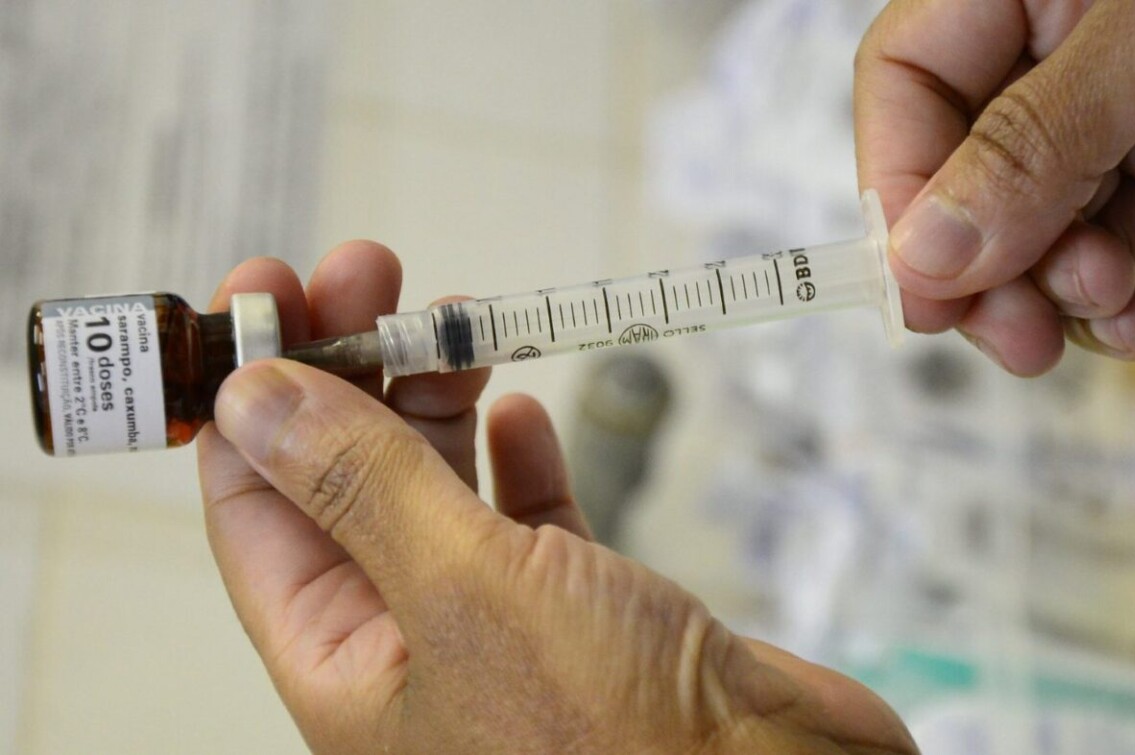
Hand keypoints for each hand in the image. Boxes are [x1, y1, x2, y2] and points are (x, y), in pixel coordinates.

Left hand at [197, 242, 916, 753]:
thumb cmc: (620, 739)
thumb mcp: (464, 590)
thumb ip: (360, 488)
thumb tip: (252, 399)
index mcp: (346, 663)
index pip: (256, 509)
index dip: (249, 394)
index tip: (267, 290)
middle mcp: (411, 643)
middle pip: (346, 480)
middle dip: (348, 367)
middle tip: (367, 271)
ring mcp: (499, 621)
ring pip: (437, 485)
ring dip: (433, 396)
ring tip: (446, 317)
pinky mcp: (583, 607)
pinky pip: (526, 516)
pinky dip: (517, 457)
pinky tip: (517, 409)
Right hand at [856, 0, 1134, 374]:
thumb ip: (1036, 137)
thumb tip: (923, 253)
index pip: (904, 80)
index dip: (896, 188)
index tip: (921, 286)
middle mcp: (1049, 49)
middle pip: (961, 173)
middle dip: (982, 269)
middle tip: (1010, 334)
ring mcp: (1114, 110)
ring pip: (1037, 226)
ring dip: (1053, 292)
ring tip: (1098, 312)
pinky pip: (1116, 241)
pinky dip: (1114, 294)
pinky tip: (1127, 320)